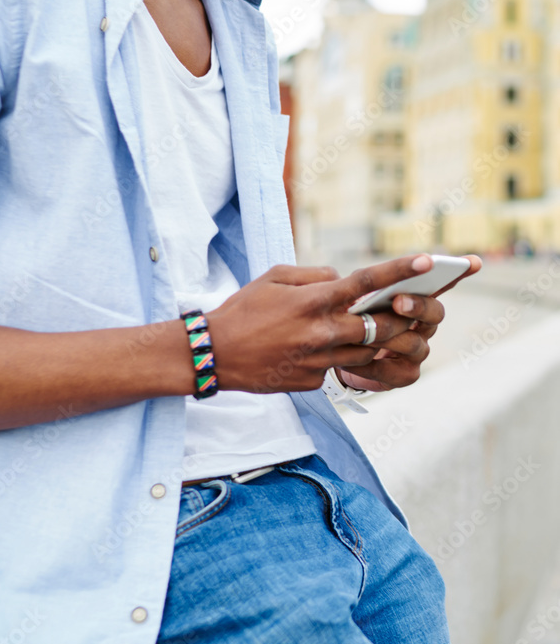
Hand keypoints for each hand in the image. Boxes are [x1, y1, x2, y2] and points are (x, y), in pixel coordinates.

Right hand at [207, 254, 439, 394]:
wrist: (216, 354)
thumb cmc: (243, 310)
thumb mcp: (274, 277)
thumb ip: (314, 275)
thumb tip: (341, 280)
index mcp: (313, 301)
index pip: (367, 282)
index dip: (400, 270)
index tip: (427, 260)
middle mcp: (322, 332)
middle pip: (381, 326)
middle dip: (403, 317)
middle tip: (413, 308)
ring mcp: (320, 360)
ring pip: (368, 352)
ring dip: (381, 341)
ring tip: (386, 329)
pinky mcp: (314, 382)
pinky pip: (340, 366)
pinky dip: (342, 356)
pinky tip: (328, 351)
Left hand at [338, 254, 482, 391]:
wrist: (337, 354)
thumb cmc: (350, 316)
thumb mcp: (352, 292)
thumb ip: (365, 282)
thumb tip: (358, 272)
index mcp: (416, 298)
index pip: (441, 283)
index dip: (459, 272)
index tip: (473, 262)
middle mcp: (424, 324)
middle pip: (435, 313)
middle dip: (418, 306)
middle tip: (398, 302)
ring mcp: (419, 350)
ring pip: (414, 343)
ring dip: (387, 337)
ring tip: (363, 333)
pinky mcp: (406, 374)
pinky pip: (393, 371)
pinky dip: (371, 365)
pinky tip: (353, 361)